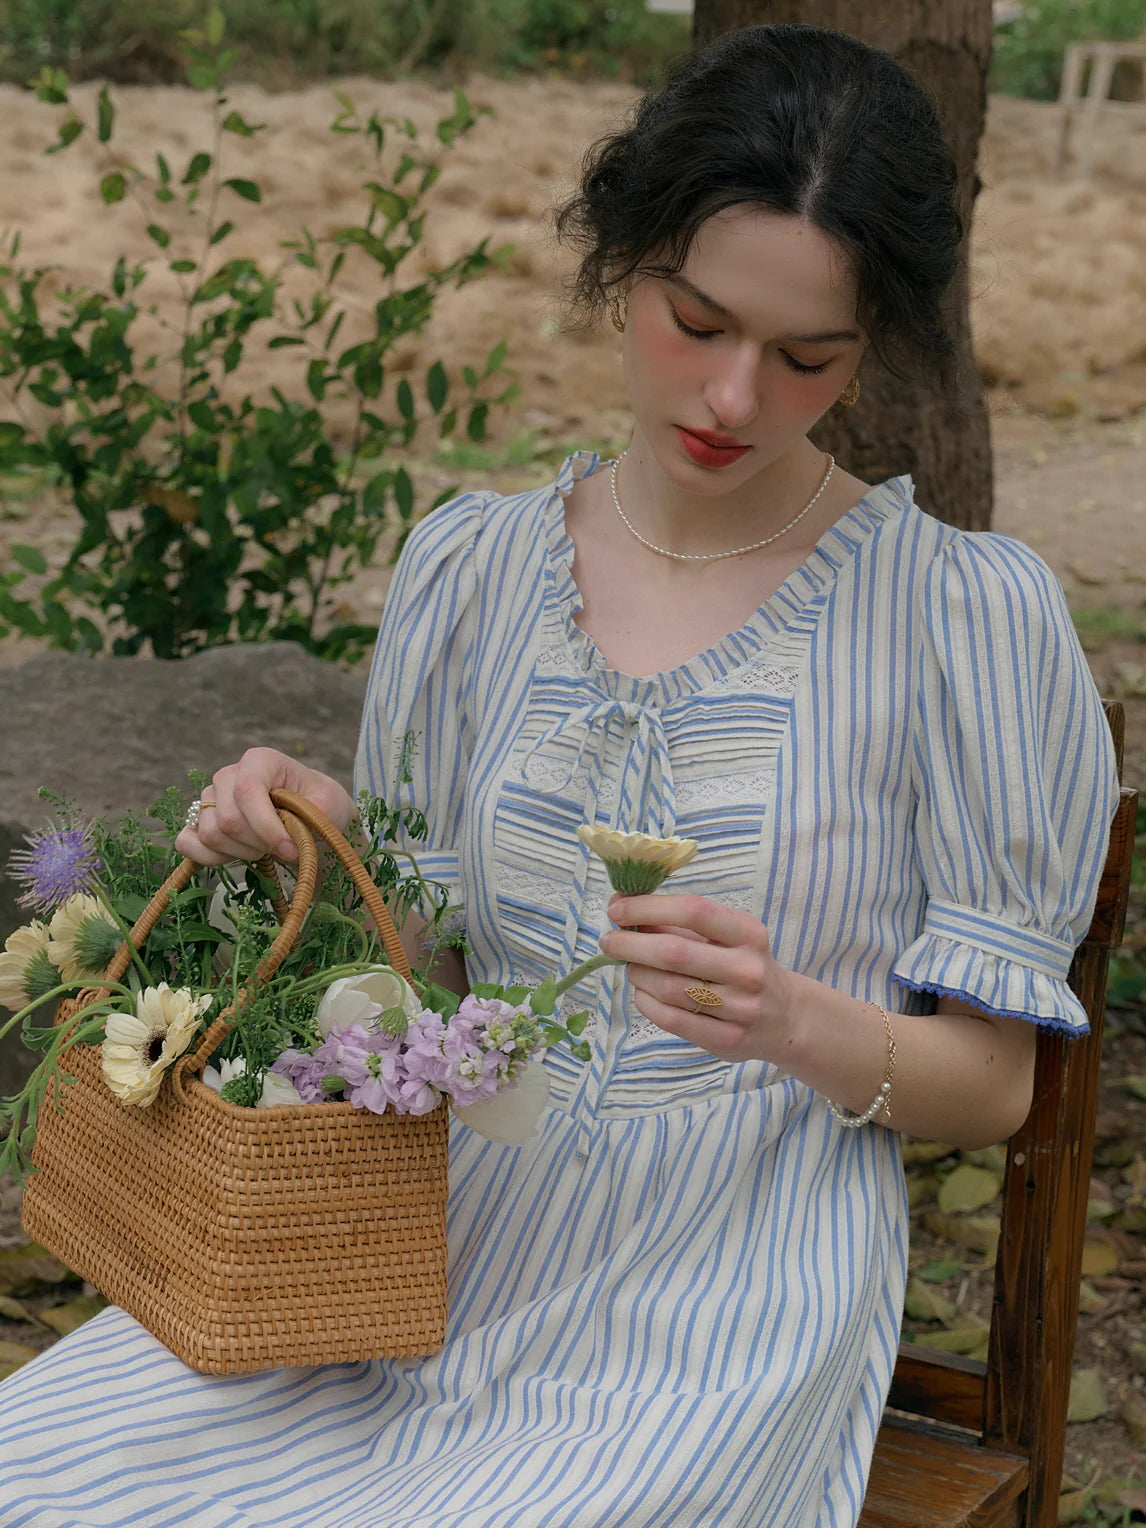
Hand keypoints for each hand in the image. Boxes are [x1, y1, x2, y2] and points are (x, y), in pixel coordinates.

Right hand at [174, 748, 356, 866]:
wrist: (309, 817)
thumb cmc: (320, 804)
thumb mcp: (331, 802)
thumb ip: (317, 810)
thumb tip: (293, 822)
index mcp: (259, 761)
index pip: (248, 791)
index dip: (266, 826)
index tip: (290, 849)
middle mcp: (228, 775)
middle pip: (228, 820)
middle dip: (259, 843)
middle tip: (283, 848)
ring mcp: (209, 798)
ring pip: (211, 834)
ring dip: (241, 852)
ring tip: (264, 848)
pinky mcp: (198, 820)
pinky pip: (187, 843)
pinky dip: (210, 858)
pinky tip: (237, 855)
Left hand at [599, 891, 799, 1063]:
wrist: (786, 1018)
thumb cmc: (743, 966)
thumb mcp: (726, 938)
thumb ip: (678, 925)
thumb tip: (622, 909)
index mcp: (749, 934)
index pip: (694, 911)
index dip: (649, 907)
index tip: (618, 909)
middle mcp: (748, 970)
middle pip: (674, 953)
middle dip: (630, 944)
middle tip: (608, 941)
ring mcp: (740, 1008)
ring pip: (668, 989)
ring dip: (637, 974)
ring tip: (630, 967)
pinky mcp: (727, 1040)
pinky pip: (671, 1019)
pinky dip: (647, 1002)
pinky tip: (643, 992)